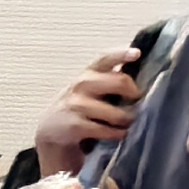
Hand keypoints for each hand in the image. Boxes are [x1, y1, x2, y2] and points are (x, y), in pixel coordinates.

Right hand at [35, 50, 143, 177]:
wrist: (50, 134)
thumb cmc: (77, 110)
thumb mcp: (88, 91)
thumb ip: (108, 81)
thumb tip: (139, 78)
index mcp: (88, 74)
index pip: (105, 59)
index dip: (122, 54)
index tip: (137, 53)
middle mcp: (81, 85)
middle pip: (119, 81)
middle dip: (134, 93)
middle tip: (138, 102)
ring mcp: (76, 105)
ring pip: (115, 112)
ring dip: (127, 119)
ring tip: (129, 123)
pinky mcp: (75, 126)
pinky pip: (105, 130)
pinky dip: (116, 134)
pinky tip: (119, 134)